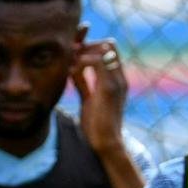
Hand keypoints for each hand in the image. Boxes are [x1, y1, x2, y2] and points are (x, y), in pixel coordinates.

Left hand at [71, 38, 128, 154]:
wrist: (106, 142)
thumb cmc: (96, 124)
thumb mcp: (88, 98)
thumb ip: (83, 82)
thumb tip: (72, 68)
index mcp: (116, 80)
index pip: (108, 49)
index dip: (89, 47)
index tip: (71, 53)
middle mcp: (120, 77)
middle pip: (107, 45)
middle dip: (86, 45)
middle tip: (67, 54)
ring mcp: (116, 81)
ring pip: (102, 49)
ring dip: (83, 51)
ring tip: (67, 61)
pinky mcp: (108, 87)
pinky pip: (96, 61)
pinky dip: (82, 61)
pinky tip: (70, 71)